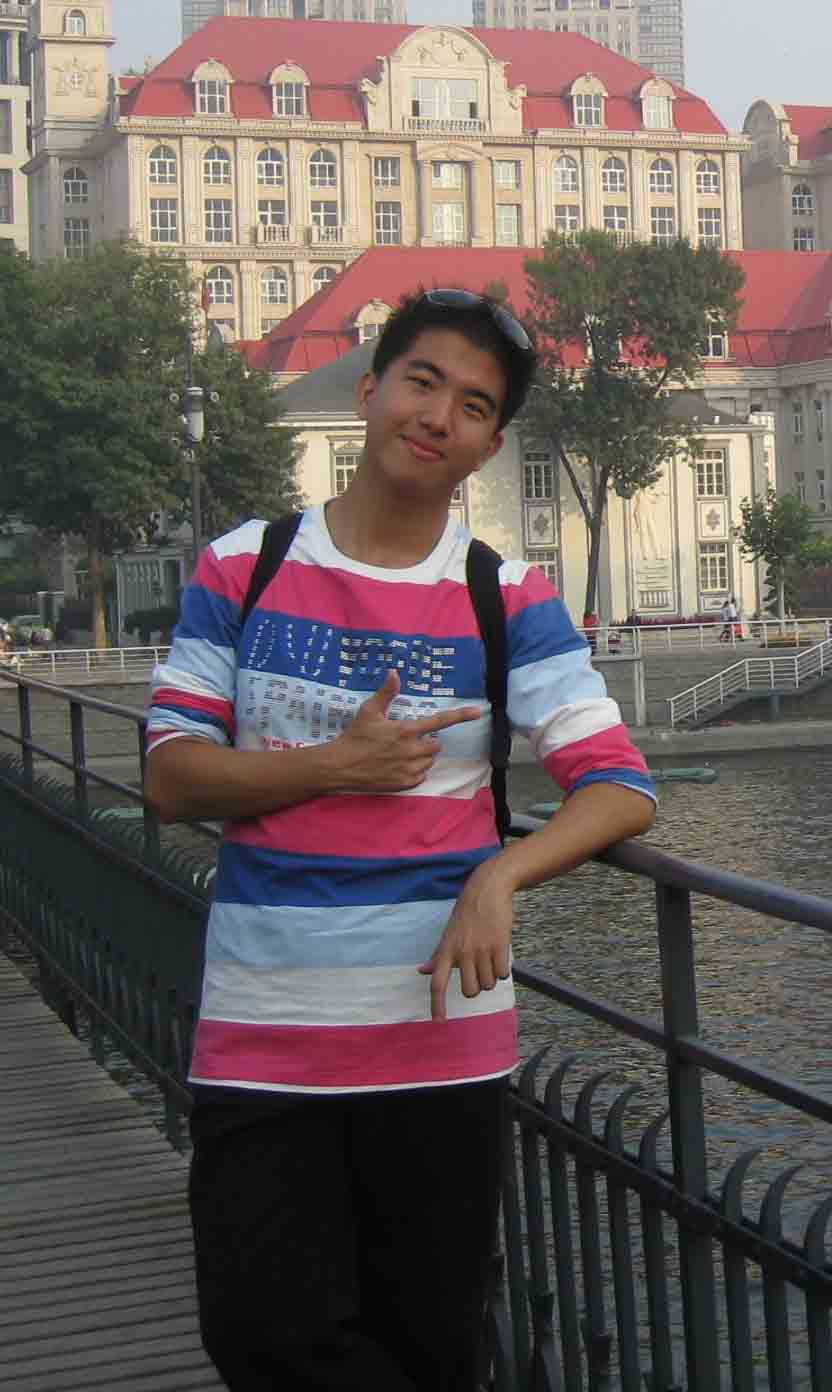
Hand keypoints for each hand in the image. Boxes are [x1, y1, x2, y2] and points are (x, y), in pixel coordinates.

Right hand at [330, 670, 480, 794]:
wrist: (340, 766)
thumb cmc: (355, 736)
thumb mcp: (368, 711)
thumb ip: (386, 692)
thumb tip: (394, 672)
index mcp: (406, 730)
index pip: (440, 721)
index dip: (461, 715)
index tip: (478, 712)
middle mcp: (412, 750)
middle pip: (436, 745)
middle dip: (427, 742)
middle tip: (408, 740)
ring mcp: (409, 768)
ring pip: (429, 761)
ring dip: (421, 757)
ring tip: (400, 754)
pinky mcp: (405, 783)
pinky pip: (421, 775)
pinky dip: (415, 771)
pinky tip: (398, 766)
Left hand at [419, 865, 512, 1021]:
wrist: (488, 889)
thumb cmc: (467, 913)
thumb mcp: (449, 933)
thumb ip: (438, 956)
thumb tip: (423, 971)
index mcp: (446, 950)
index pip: (438, 983)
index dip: (437, 1004)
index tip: (439, 1022)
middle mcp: (462, 952)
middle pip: (470, 990)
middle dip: (477, 986)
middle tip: (479, 971)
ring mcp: (481, 949)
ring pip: (488, 984)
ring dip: (491, 977)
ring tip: (490, 958)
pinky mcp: (499, 945)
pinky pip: (503, 974)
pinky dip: (503, 970)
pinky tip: (500, 955)